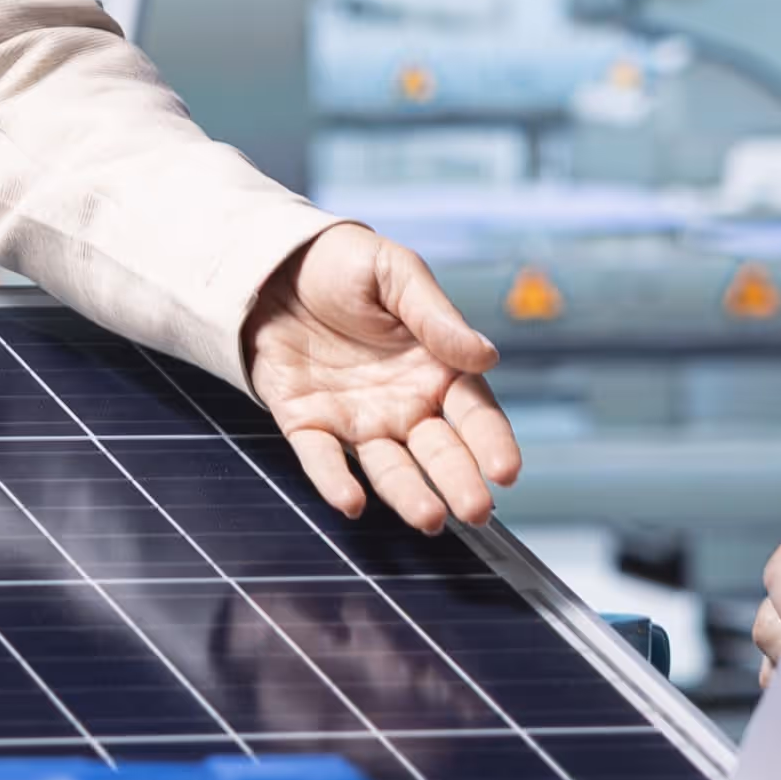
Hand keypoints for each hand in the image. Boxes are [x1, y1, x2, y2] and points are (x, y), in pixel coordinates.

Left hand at [240, 224, 520, 532]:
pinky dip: (334, 481)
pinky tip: (350, 502)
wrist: (275, 261)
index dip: (492, 442)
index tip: (505, 470)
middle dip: (458, 482)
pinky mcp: (306, 422)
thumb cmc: (346, 264)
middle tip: (476, 510)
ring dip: (407, 494)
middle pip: (439, 452)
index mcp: (436, 369)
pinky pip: (322, 458)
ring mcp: (356, 419)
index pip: (474, 413)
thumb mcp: (396, 274)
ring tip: (428, 517)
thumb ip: (436, 316)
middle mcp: (404, 405)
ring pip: (388, 467)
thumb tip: (486, 354)